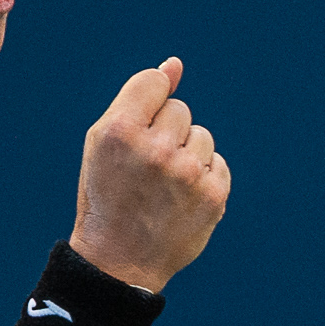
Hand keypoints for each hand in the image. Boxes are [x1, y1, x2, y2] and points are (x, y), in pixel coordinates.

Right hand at [68, 57, 229, 292]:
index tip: (139, 132)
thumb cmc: (108, 194)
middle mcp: (155, 149)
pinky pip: (219, 163)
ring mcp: (187, 174)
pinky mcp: (213, 196)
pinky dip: (204, 178)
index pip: (154, 83)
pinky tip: (181, 199)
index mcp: (119, 131)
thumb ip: (139, 98)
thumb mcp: (105, 142)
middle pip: (181, 110)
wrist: (118, 261)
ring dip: (187, 155)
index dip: (148, 105)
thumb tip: (175, 64)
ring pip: (203, 136)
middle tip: (146, 169)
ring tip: (164, 186)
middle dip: (166, 133)